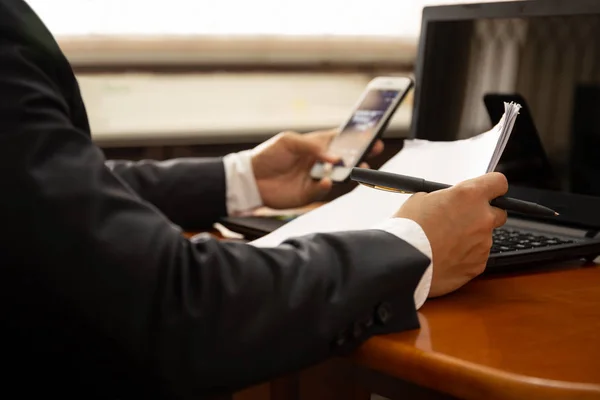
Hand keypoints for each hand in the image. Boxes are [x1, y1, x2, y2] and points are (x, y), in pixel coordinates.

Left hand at [251, 129, 383, 208]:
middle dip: (361, 154)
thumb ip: (311, 146)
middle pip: (345, 158)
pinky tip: (327, 180)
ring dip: (350, 171)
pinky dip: (326, 186)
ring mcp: (315, 178)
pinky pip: (323, 190)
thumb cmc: (269, 155)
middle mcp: (318, 162)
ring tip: (358, 166)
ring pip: (339, 175)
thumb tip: (333, 156)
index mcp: (315, 146)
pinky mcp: (308, 193)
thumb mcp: (289, 141)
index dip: (355, 137)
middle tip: (374, 149)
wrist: (250, 178)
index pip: (340, 140)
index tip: (370, 134)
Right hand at [395, 172, 508, 296]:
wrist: (403, 262)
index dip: (492, 187)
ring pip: (485, 237)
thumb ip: (445, 198)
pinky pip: (477, 257)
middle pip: (498, 212)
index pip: (498, 183)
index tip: (487, 191)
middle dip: (484, 215)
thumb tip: (450, 201)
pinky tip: (446, 257)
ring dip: (471, 238)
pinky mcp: (478, 265)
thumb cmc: (408, 229)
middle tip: (462, 220)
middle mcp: (482, 218)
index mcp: (469, 195)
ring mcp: (483, 244)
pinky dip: (465, 256)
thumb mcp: (421, 199)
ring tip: (445, 243)